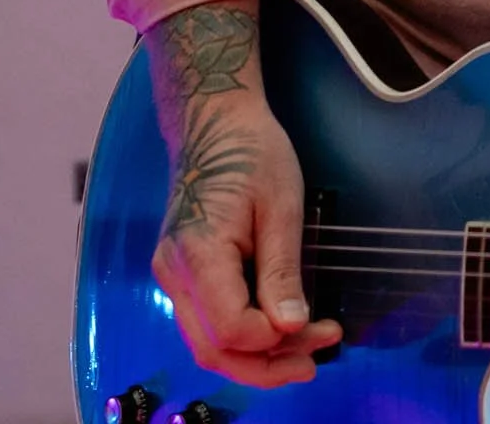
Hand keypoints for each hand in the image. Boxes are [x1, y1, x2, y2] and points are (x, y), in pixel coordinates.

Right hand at [150, 92, 342, 386]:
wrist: (213, 123)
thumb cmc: (252, 153)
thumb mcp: (281, 206)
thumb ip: (282, 271)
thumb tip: (291, 327)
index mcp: (198, 252)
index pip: (231, 327)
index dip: (274, 340)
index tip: (318, 325)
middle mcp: (173, 272)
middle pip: (213, 348)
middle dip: (266, 366)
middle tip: (317, 359)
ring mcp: (171, 276)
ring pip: (207, 342)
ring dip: (255, 357)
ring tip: (306, 352)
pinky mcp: (181, 275)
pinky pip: (207, 323)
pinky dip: (242, 337)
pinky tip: (278, 331)